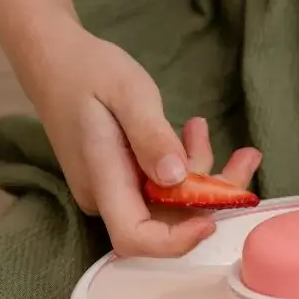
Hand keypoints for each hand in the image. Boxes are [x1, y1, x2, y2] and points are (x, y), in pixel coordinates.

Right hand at [31, 25, 260, 255]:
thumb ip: (151, 136)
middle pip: (163, 222)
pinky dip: (185, 165)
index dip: (176, 240)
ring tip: (206, 128)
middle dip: (210, 197)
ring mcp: (113, 189)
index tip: (212, 217)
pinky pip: (161, 186)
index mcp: (102, 178)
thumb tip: (177, 178)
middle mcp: (106, 196)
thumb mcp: (128, 92)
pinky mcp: (121, 179)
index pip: (136, 236)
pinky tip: (193, 131)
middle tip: (245, 157)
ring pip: (168, 202)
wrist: (53, 58)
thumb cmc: (89, 69)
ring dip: (202, 175)